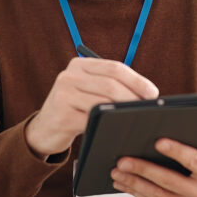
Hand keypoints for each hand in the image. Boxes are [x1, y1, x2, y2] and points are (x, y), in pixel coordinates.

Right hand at [25, 56, 158, 156]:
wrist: (43, 130)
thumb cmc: (74, 110)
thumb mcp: (87, 91)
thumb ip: (109, 86)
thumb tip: (147, 94)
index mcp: (79, 65)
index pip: (114, 68)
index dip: (137, 80)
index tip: (153, 93)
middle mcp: (69, 76)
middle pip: (110, 85)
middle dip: (133, 98)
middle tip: (147, 110)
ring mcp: (63, 94)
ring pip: (103, 102)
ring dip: (123, 112)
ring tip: (136, 119)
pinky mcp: (61, 116)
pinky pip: (91, 120)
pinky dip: (107, 125)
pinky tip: (116, 129)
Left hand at [110, 133, 196, 196]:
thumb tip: (196, 121)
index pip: (195, 162)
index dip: (176, 151)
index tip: (157, 141)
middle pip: (169, 181)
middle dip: (143, 169)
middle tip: (122, 160)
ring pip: (158, 196)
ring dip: (134, 184)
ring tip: (116, 172)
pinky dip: (138, 195)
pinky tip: (125, 184)